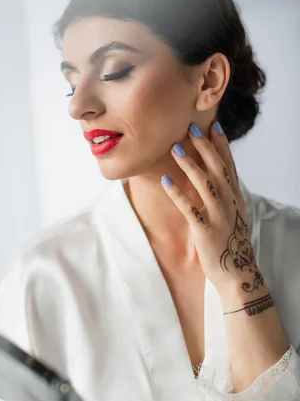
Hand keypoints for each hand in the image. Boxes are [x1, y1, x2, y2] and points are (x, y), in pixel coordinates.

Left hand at [161, 121, 265, 298]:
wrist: (236, 274)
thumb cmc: (230, 243)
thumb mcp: (234, 215)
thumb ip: (226, 196)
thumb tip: (218, 178)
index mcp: (235, 198)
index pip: (229, 166)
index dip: (222, 145)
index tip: (214, 126)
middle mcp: (229, 203)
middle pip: (217, 169)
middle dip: (205, 147)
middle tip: (192, 128)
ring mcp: (218, 216)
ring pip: (204, 184)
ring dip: (189, 164)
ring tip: (175, 148)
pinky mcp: (205, 231)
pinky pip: (189, 208)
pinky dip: (177, 193)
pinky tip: (165, 180)